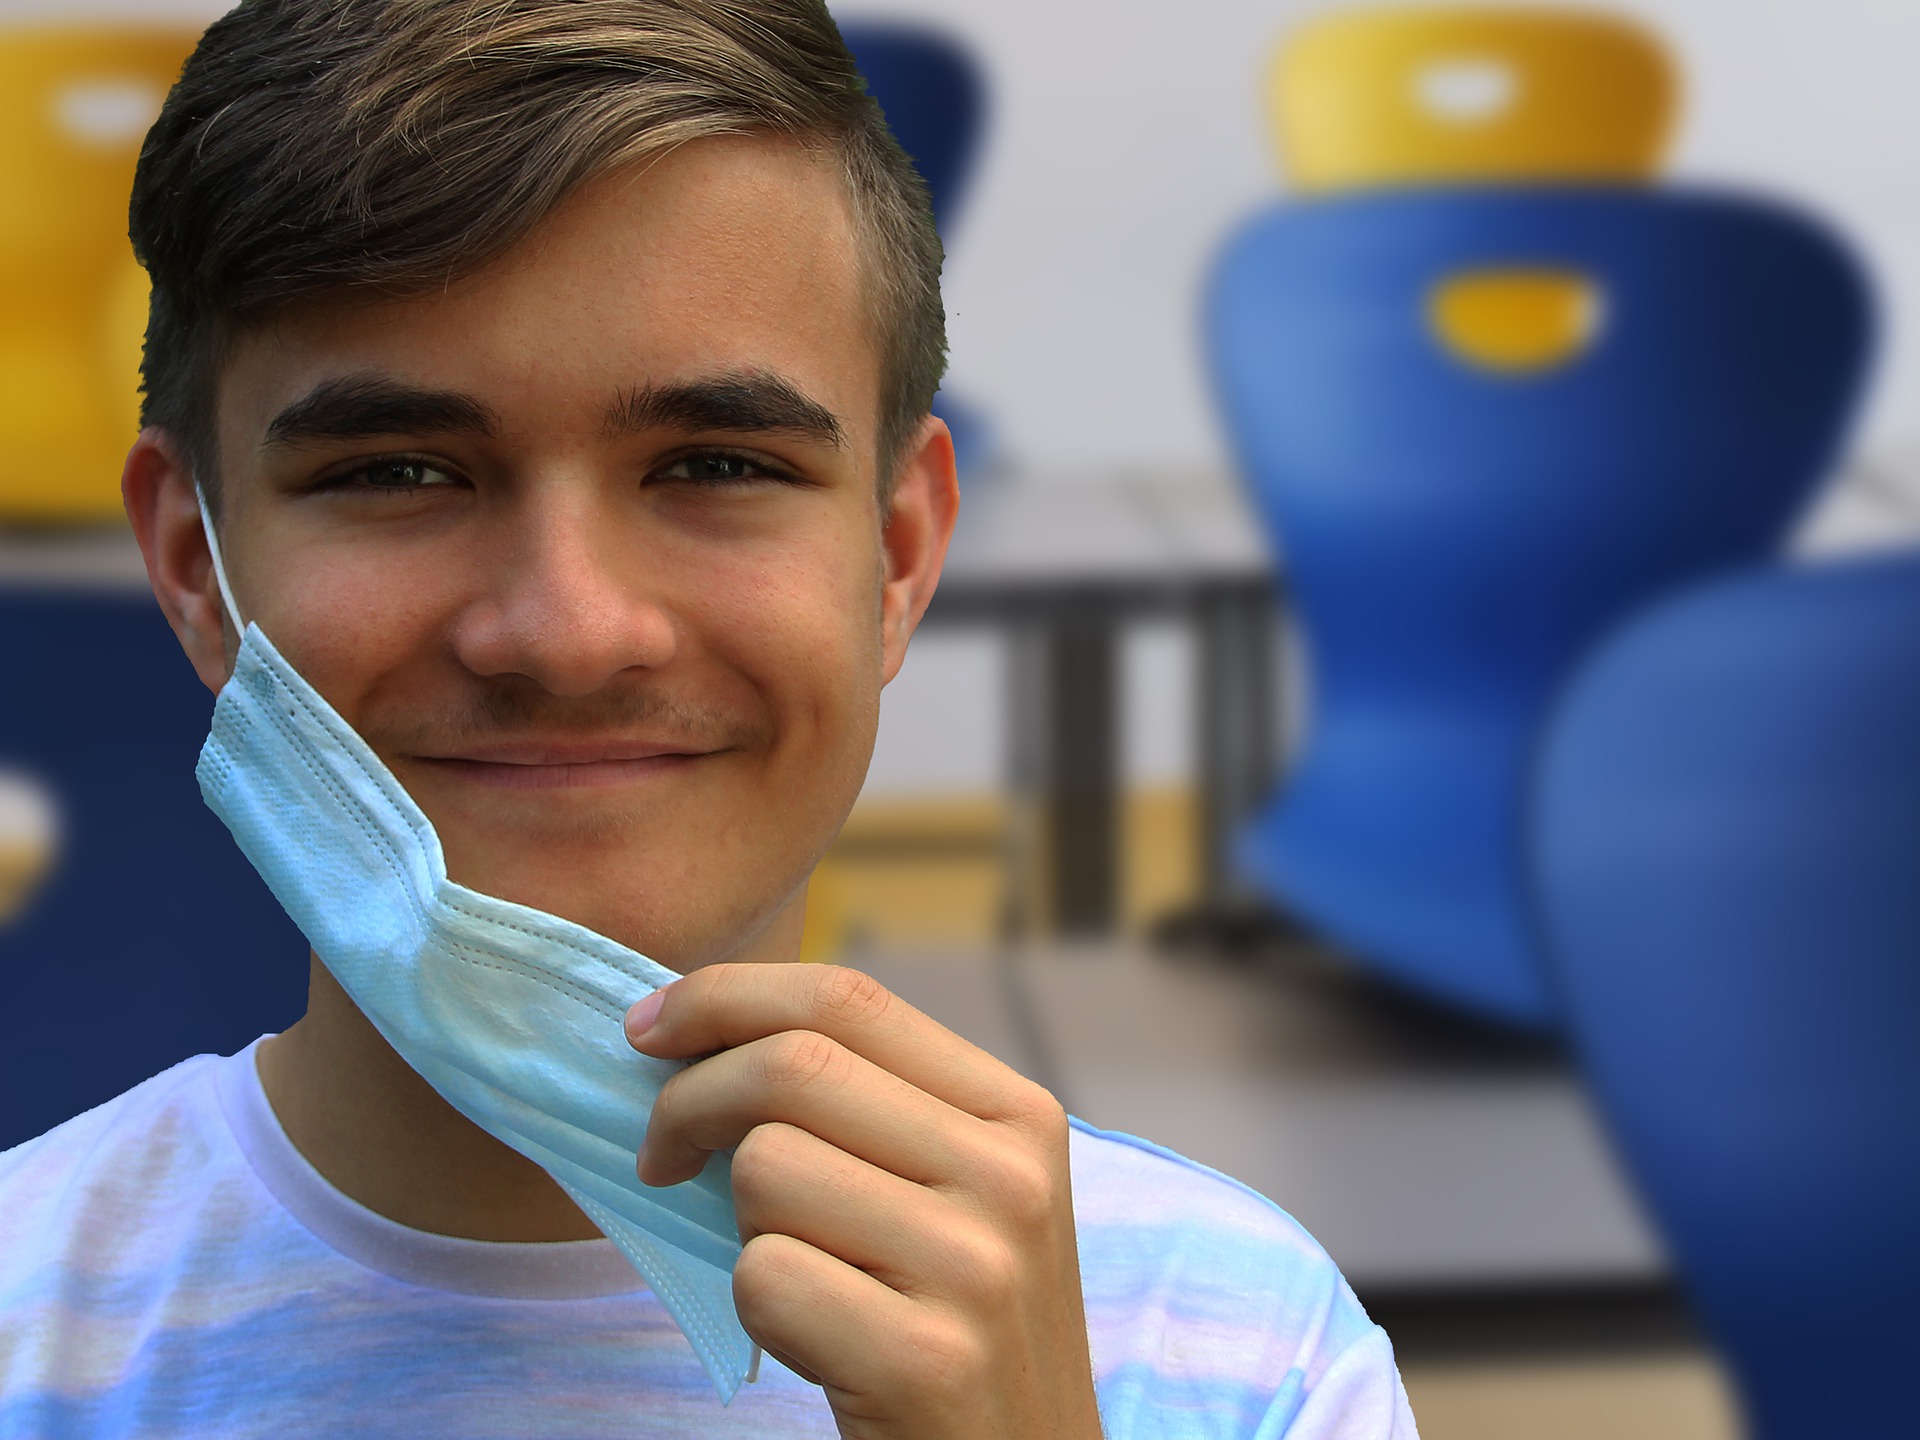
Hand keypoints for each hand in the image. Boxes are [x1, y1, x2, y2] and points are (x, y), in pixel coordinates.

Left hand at [626, 963, 1104, 1439]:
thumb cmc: (958, 1325)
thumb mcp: (957, 1194)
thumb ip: (869, 1106)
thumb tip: (699, 1027)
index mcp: (1019, 1114)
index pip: (846, 998)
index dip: (725, 996)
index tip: (649, 1028)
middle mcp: (1009, 1175)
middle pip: (792, 1066)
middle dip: (687, 1099)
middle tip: (661, 1157)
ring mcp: (974, 1267)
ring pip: (767, 1167)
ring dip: (741, 1222)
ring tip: (795, 1268)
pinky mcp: (925, 1360)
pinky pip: (764, 1276)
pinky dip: (755, 1306)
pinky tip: (813, 1337)